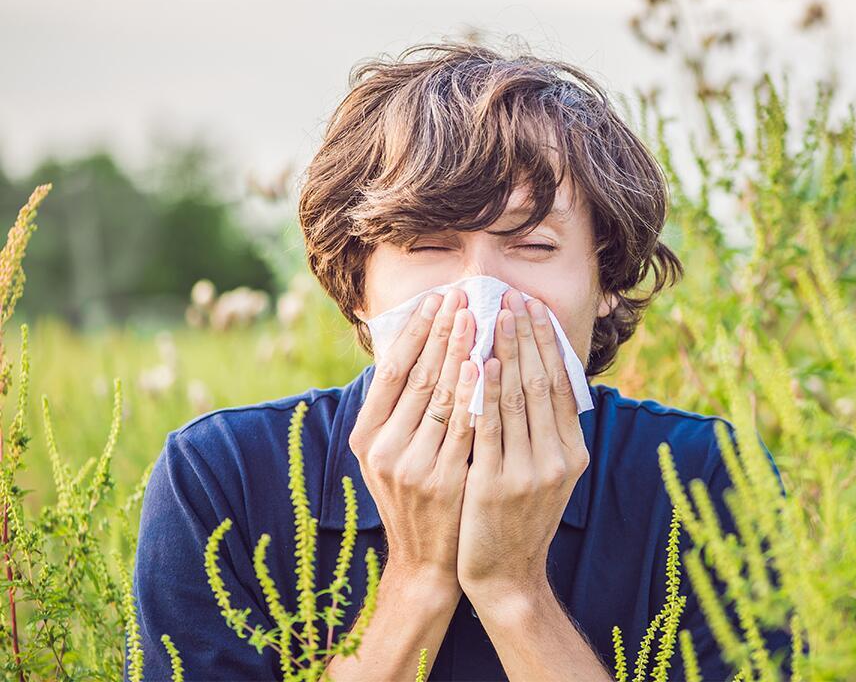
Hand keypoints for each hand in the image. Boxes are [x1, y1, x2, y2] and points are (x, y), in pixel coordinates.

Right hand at [348, 287, 477, 591]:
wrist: (427, 562)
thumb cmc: (415, 497)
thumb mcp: (392, 454)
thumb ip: (399, 409)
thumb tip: (414, 347)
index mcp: (366, 437)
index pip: (392, 370)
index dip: (416, 331)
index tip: (437, 298)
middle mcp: (383, 449)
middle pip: (418, 376)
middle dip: (442, 332)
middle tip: (463, 295)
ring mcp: (412, 465)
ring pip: (442, 396)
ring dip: (461, 352)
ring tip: (479, 316)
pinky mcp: (443, 480)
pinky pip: (464, 427)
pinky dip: (476, 394)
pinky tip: (487, 365)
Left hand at [456, 289, 589, 604]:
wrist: (505, 575)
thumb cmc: (518, 518)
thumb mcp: (546, 474)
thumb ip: (546, 431)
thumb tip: (541, 377)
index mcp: (572, 452)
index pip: (561, 384)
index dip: (548, 343)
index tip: (534, 308)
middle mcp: (557, 459)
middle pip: (542, 383)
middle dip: (526, 335)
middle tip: (513, 297)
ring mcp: (528, 472)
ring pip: (517, 398)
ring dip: (505, 351)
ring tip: (494, 315)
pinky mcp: (495, 484)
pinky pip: (489, 427)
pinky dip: (486, 391)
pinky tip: (479, 362)